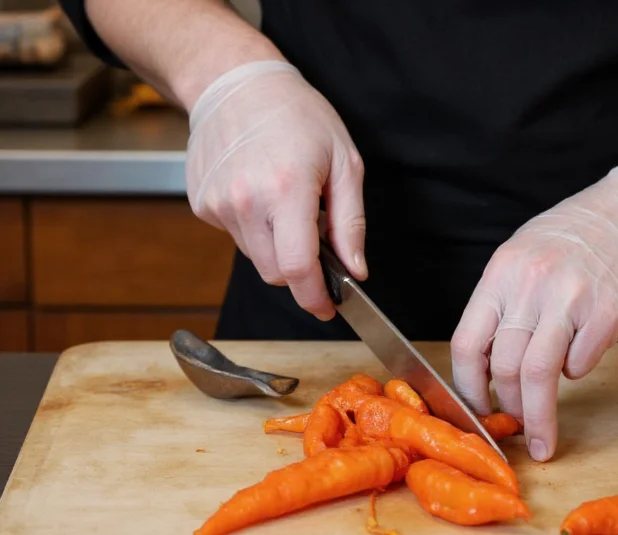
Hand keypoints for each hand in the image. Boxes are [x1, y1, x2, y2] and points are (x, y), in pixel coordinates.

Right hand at [185, 60, 366, 319]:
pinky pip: (237, 237)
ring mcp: (218, 205)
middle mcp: (247, 201)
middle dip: (300, 269)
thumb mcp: (344, 161)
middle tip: (314, 234)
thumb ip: (350, 222)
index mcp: (287, 189)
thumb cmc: (297, 115)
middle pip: (276, 273)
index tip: (327, 308)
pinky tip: (260, 193)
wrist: (234, 83)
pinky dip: (254, 228)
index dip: (315, 298)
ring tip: (285, 201)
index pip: (298, 268)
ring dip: (277, 246)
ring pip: (256, 258)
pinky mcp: (202, 205)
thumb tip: (355, 270)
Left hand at [451, 164, 617, 460]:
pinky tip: (580, 360)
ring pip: (540, 377)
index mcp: (502, 272)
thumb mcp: (523, 254)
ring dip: (538, 418)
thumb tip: (487, 365)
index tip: (474, 410)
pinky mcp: (608, 314)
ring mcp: (571, 299)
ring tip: (541, 441)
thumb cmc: (576, 233)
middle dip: (506, 409)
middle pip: (505, 367)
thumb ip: (504, 304)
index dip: (466, 387)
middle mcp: (531, 285)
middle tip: (512, 426)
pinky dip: (575, 373)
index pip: (468, 343)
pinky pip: (580, 365)